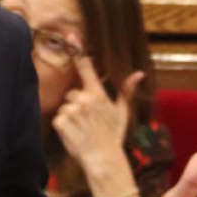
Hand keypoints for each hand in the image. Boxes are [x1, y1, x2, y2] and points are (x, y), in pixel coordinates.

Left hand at [51, 50, 140, 196]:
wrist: (103, 160)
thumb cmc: (113, 136)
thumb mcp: (122, 112)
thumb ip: (127, 91)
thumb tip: (139, 73)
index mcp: (98, 94)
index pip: (86, 68)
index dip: (78, 51)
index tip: (71, 36)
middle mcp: (84, 99)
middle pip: (72, 93)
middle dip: (77, 103)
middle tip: (88, 119)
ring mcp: (71, 110)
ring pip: (65, 105)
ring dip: (70, 115)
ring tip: (82, 128)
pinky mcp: (61, 122)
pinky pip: (58, 118)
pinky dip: (63, 125)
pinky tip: (74, 133)